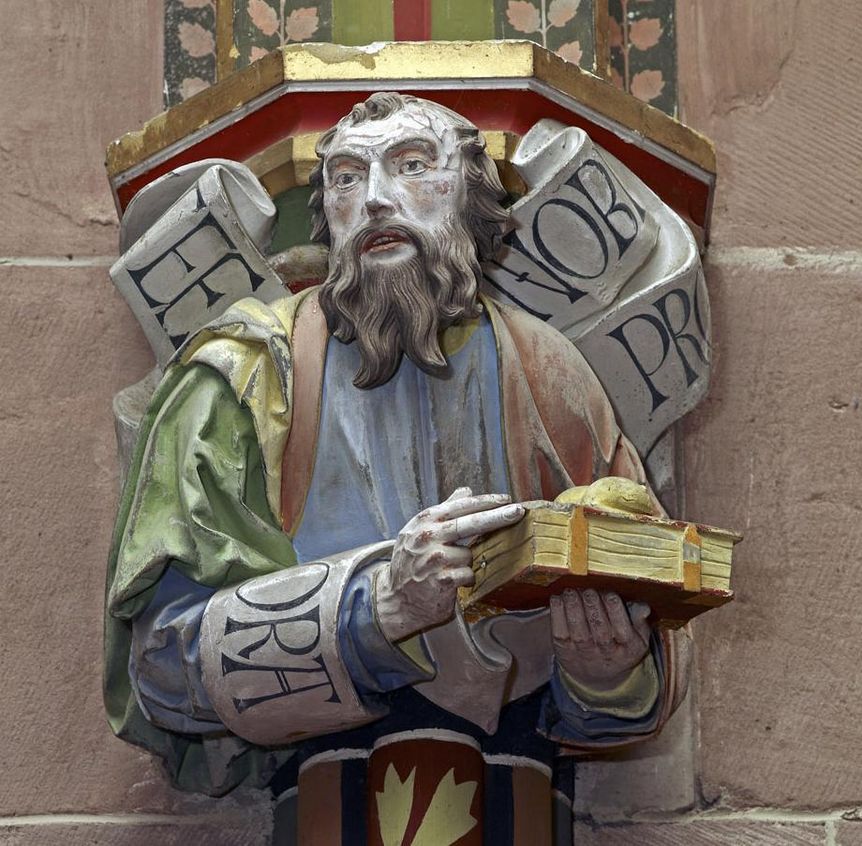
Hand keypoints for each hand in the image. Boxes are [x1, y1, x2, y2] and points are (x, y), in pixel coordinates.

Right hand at [376, 487, 523, 641]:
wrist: (394, 598)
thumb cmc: (411, 561)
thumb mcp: (420, 530)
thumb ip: (445, 510)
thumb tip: (466, 490)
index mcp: (425, 520)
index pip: (461, 506)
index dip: (485, 501)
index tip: (506, 499)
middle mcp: (428, 536)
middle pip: (471, 523)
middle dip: (498, 516)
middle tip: (519, 511)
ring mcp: (433, 558)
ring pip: (470, 554)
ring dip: (468, 562)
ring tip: (451, 568)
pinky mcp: (439, 580)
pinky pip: (468, 574)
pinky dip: (466, 578)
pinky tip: (454, 582)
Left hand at [550, 589, 651, 690]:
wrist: (598, 676)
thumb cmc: (619, 645)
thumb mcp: (637, 637)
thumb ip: (639, 619)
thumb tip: (643, 607)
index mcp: (629, 648)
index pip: (623, 631)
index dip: (616, 611)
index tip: (610, 594)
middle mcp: (606, 653)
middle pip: (600, 630)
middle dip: (593, 607)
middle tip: (588, 591)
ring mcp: (584, 653)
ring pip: (578, 631)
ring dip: (573, 608)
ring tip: (571, 592)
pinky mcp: (564, 651)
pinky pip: (559, 632)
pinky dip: (557, 615)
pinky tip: (558, 599)